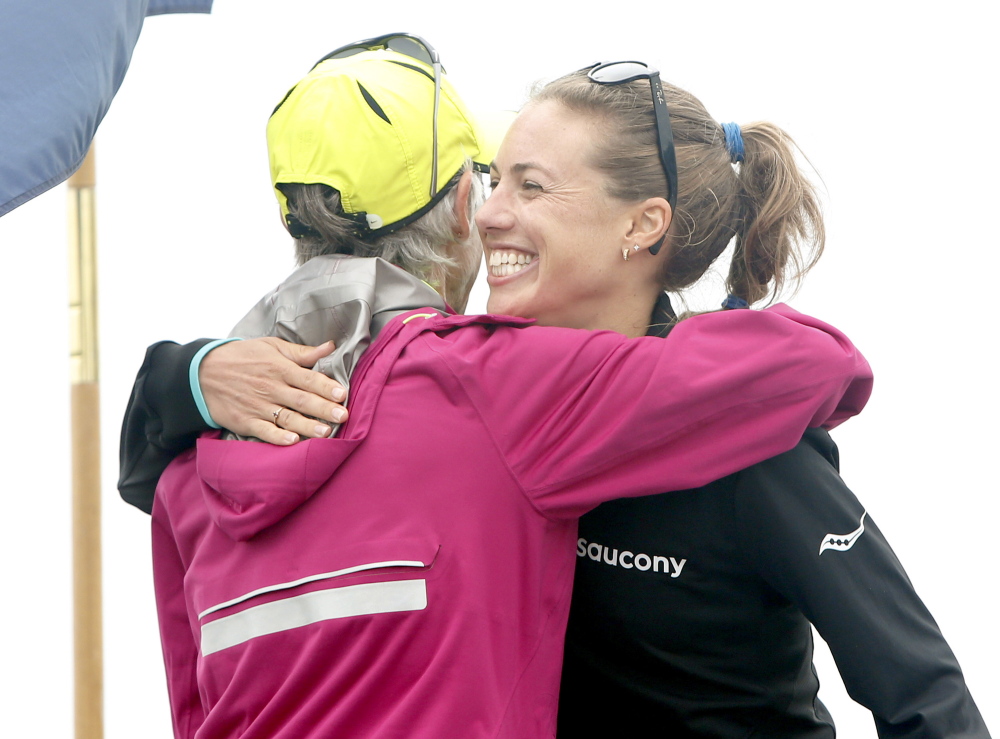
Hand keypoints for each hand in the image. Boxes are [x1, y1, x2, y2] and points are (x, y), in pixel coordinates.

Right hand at [199, 337, 346, 443]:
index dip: (325, 386)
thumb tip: (330, 346)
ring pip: (287, 418)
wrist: (203, 372)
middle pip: (301, 400)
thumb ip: (302, 352)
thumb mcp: (271, 347)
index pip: (307, 378)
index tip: (341, 393)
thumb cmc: (243, 357)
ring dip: (307, 426)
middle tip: (343, 416)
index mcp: (279, 368)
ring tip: (326, 432)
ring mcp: (258, 406)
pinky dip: (277, 437)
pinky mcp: (245, 421)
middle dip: (323, 408)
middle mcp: (271, 388)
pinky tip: (292, 441)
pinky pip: (264, 431)